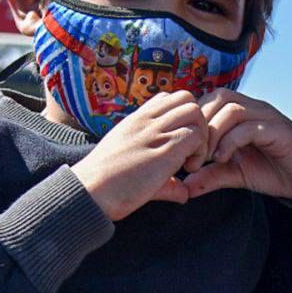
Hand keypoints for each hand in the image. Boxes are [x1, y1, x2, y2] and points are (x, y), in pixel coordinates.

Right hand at [72, 91, 207, 219]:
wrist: (89, 192)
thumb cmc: (105, 186)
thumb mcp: (134, 171)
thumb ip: (164, 179)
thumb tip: (184, 193)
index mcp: (135, 121)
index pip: (166, 98)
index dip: (180, 118)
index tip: (178, 144)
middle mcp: (145, 121)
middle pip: (186, 99)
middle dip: (198, 123)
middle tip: (191, 152)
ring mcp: (154, 132)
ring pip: (194, 112)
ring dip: (202, 135)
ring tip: (190, 161)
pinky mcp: (164, 150)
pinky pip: (195, 135)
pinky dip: (199, 151)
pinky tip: (188, 169)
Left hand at [182, 90, 291, 202]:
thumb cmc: (274, 171)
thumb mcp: (235, 174)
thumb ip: (210, 176)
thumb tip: (183, 186)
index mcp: (240, 113)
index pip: (207, 101)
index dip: (192, 125)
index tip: (184, 156)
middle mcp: (253, 108)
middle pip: (217, 98)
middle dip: (199, 128)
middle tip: (192, 158)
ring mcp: (267, 116)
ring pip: (231, 109)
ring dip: (212, 134)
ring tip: (206, 159)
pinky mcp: (279, 130)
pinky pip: (249, 127)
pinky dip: (230, 141)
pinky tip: (223, 159)